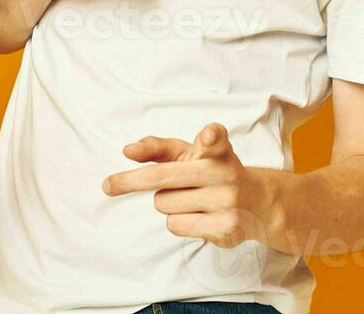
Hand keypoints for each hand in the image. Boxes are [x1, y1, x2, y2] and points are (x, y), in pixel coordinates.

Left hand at [101, 122, 274, 248]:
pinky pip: (176, 225)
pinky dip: (177, 221)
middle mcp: (225, 171)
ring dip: (166, 203)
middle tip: (107, 185)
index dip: (210, 136)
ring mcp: (228, 200)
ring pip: (164, 204)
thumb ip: (157, 148)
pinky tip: (198, 217)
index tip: (207, 136)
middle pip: (161, 176)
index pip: (216, 137)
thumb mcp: (187, 154)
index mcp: (216, 149)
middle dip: (130, 181)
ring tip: (190, 200)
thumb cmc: (210, 171)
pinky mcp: (228, 227)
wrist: (256, 202)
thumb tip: (128, 150)